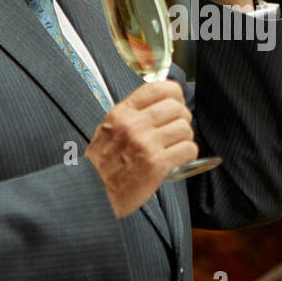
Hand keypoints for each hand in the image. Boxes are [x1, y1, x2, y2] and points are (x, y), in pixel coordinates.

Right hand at [84, 81, 197, 217]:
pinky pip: (187, 149)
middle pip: (176, 107)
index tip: (176, 102)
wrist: (93, 192)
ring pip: (184, 128)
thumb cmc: (102, 163)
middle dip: (182, 118)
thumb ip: (131, 114)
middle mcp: (134, 124)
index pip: (157, 88)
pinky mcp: (156, 164)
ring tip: (176, 146)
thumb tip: (160, 105)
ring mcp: (146, 144)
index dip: (174, 93)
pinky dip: (188, 154)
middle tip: (177, 130)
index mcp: (122, 113)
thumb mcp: (109, 128)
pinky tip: (179, 158)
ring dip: (185, 138)